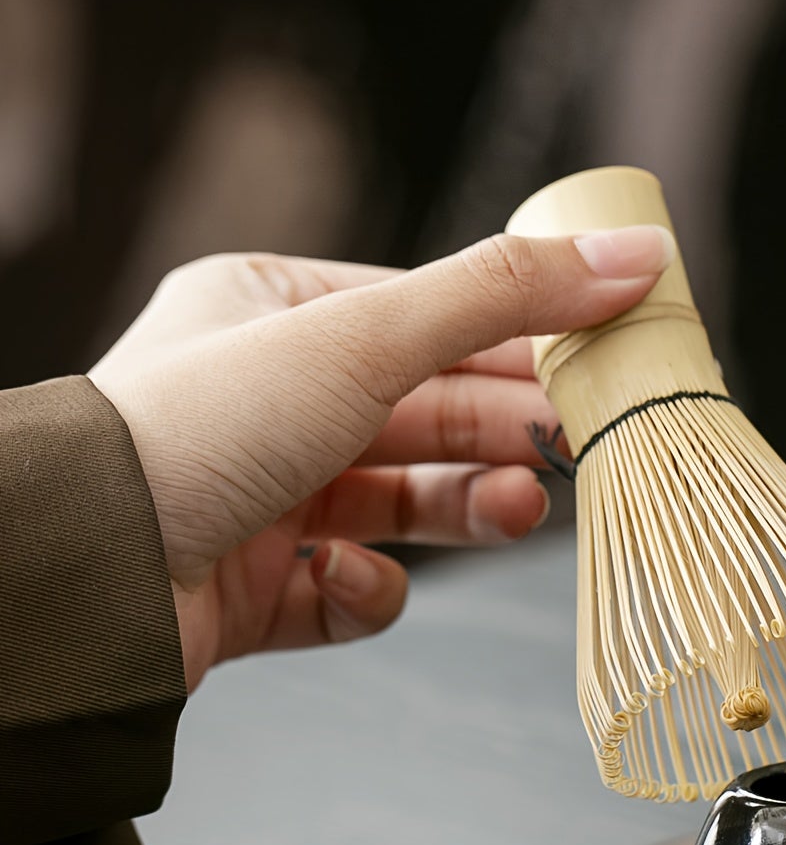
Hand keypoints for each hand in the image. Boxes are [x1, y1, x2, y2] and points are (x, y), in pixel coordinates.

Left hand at [89, 227, 673, 690]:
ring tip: (517, 511)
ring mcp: (265, 499)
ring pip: (403, 504)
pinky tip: (342, 575)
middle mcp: (270, 403)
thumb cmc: (203, 427)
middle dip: (505, 433)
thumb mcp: (366, 337)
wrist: (91, 573)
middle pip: (428, 415)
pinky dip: (364, 588)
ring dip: (466, 510)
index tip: (603, 360)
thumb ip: (505, 295)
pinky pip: (349, 587)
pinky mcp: (261, 589)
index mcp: (276, 316)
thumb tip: (635, 256)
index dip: (523, 341)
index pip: (431, 321)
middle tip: (577, 445)